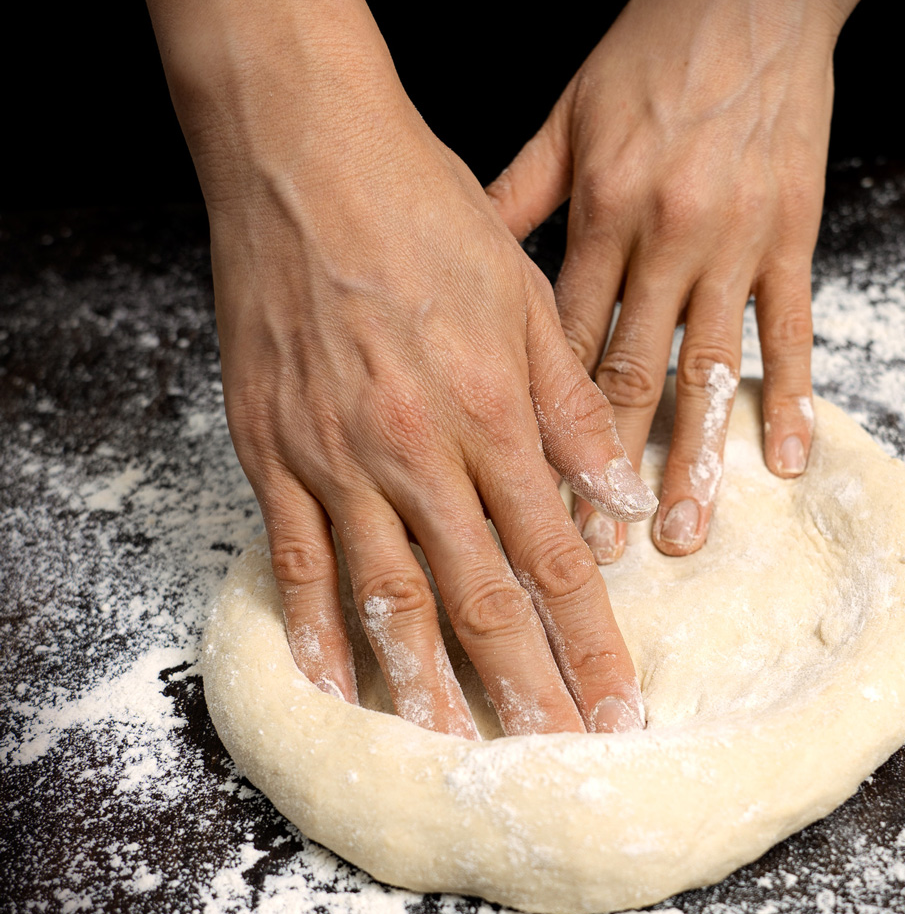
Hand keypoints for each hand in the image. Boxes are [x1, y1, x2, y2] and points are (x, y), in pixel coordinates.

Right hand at [189, 0, 655, 737]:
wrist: (302, 156)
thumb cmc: (422, 213)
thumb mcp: (524, 296)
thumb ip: (573, 407)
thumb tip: (623, 500)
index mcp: (492, 413)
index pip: (555, 556)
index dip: (590, 639)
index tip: (617, 706)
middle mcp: (416, 450)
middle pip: (480, 596)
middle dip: (523, 687)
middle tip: (553, 756)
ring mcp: (335, 457)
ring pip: (386, 596)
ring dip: (421, 684)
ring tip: (448, 751)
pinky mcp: (271, 450)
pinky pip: (296, 558)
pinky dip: (314, 626)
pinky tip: (332, 682)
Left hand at [488, 0, 865, 561]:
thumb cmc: (650, 48)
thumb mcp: (568, 114)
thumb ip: (518, 195)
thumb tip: (462, 260)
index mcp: (596, 210)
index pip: (559, 341)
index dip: (538, 425)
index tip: (519, 498)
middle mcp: (660, 235)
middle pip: (626, 374)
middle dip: (605, 472)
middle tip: (590, 559)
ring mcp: (732, 238)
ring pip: (708, 366)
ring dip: (695, 456)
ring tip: (685, 536)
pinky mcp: (791, 230)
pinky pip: (791, 327)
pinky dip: (790, 394)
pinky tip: (787, 461)